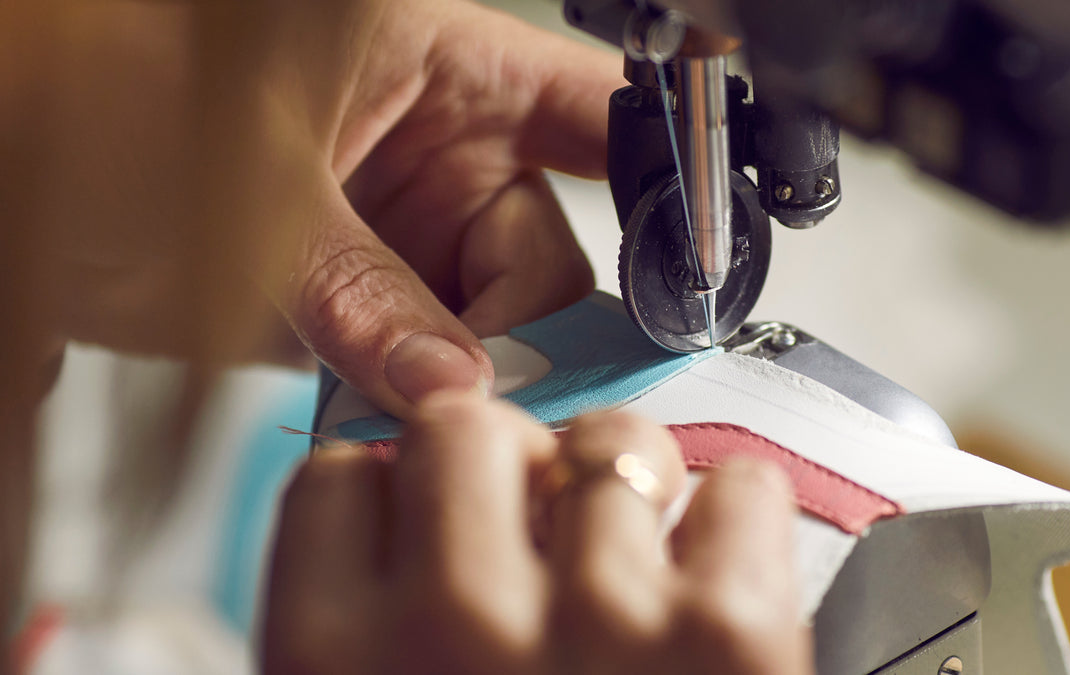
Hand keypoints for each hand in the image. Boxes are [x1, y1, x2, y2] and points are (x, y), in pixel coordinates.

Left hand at [48, 0, 620, 412]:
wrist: (17, 192)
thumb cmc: (111, 113)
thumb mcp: (254, 189)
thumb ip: (362, 290)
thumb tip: (456, 385)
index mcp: (443, 69)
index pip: (596, 104)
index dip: (663, 166)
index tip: (696, 247)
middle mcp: (445, 153)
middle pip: (554, 250)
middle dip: (536, 325)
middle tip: (496, 387)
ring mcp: (412, 236)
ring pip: (504, 324)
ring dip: (478, 379)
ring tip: (418, 407)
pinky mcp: (375, 307)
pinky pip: (438, 364)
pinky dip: (426, 404)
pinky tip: (393, 416)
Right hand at [262, 392, 810, 674]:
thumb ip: (359, 617)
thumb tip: (390, 501)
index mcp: (330, 660)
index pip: (337, 476)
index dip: (396, 494)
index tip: (432, 528)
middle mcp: (451, 627)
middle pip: (464, 419)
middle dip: (507, 460)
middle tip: (542, 531)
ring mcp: (598, 625)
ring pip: (607, 435)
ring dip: (629, 489)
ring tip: (640, 576)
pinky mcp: (731, 637)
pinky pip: (738, 485)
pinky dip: (737, 526)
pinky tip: (715, 593)